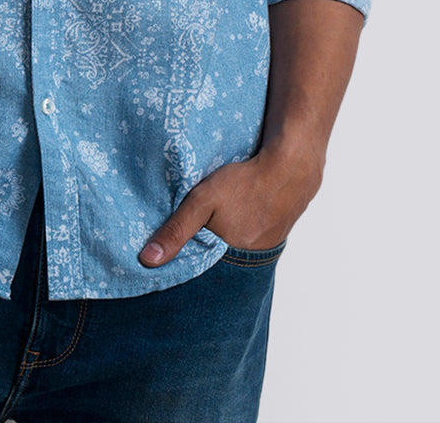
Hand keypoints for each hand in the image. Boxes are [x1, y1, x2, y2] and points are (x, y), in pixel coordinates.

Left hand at [138, 141, 322, 266]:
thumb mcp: (203, 201)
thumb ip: (176, 230)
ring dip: (222, 242)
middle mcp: (248, 262)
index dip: (183, 264)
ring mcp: (263, 249)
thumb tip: (148, 259)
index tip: (165, 259)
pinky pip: (249, 239)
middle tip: (189, 236)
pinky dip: (239, 232)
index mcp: (228, 257)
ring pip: (233, 251)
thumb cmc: (245, 183)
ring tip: (213, 225)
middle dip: (201, 253)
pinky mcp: (274, 235)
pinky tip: (236, 217)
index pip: (198, 271)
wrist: (291, 168)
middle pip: (216, 262)